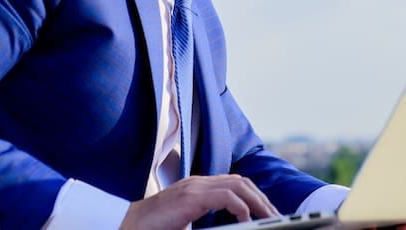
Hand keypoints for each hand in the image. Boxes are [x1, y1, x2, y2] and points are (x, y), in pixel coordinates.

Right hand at [120, 174, 279, 229]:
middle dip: (261, 198)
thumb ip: (205, 219)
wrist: (128, 226)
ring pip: (237, 185)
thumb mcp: (186, 221)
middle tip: (276, 216)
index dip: (254, 195)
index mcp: (198, 188)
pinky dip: (240, 206)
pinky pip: (224, 196)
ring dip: (257, 201)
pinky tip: (246, 219)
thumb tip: (232, 224)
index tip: (268, 212)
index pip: (234, 183)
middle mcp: (198, 183)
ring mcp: (194, 187)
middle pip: (241, 181)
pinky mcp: (190, 198)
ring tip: (269, 218)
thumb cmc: (155, 227)